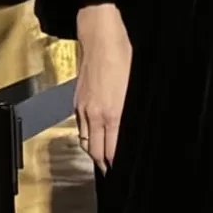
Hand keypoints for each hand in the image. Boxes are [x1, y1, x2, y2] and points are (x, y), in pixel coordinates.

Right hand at [74, 3, 131, 173]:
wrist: (101, 40)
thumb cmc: (124, 59)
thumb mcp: (135, 88)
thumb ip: (131, 114)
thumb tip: (133, 131)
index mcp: (113, 114)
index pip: (112, 151)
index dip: (115, 164)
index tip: (121, 172)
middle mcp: (96, 115)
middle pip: (96, 152)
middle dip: (104, 165)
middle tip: (112, 171)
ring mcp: (84, 109)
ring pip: (86, 142)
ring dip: (94, 154)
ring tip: (103, 161)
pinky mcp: (77, 102)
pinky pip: (81, 128)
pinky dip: (87, 138)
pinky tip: (94, 140)